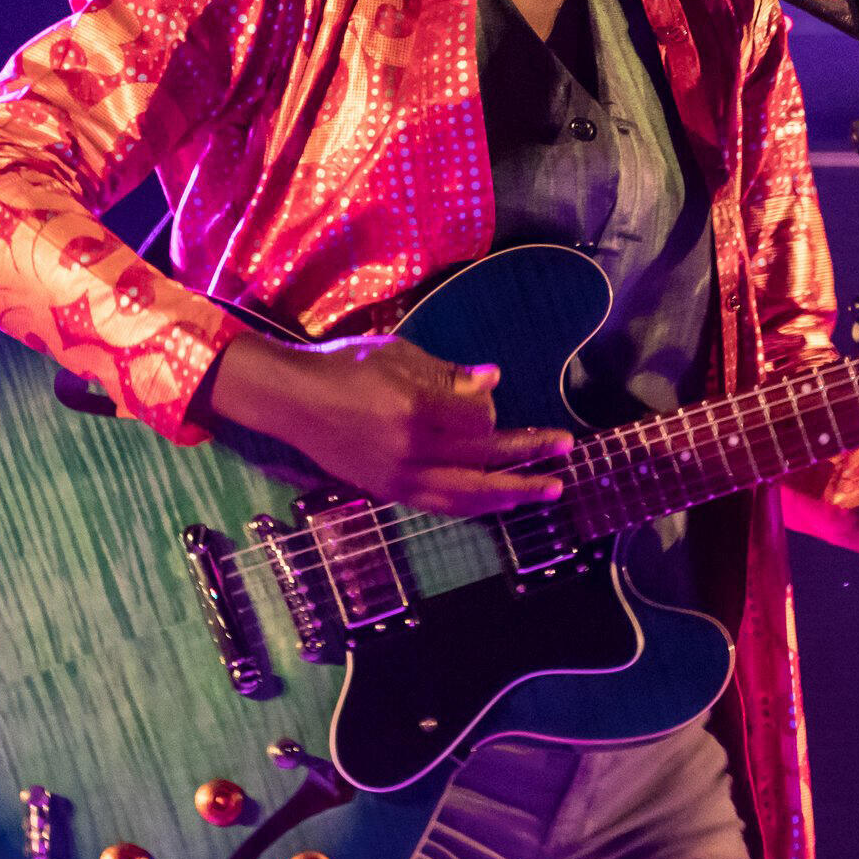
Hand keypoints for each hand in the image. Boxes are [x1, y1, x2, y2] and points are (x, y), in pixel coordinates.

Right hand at [196, 331, 571, 515]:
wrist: (292, 401)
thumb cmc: (345, 366)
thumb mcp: (398, 354)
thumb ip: (448, 373)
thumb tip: (495, 381)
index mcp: (413, 407)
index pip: (479, 421)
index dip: (498, 415)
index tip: (500, 402)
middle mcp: (410, 448)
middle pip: (482, 458)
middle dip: (528, 457)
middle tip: (565, 453)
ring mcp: (399, 476)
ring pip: (467, 493)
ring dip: (512, 493)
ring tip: (546, 490)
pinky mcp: (388, 492)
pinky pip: (441, 504)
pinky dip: (474, 504)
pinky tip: (498, 502)